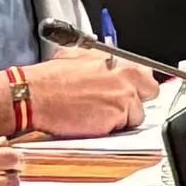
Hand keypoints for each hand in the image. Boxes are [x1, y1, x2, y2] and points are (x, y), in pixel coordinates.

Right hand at [7, 48, 156, 137]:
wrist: (35, 96)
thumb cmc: (50, 78)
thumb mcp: (80, 55)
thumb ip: (101, 61)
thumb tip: (106, 62)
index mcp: (119, 62)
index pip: (146, 73)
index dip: (137, 83)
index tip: (132, 88)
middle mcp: (126, 80)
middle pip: (150, 92)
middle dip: (138, 98)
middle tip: (121, 103)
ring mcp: (123, 101)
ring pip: (137, 114)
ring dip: (122, 117)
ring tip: (99, 114)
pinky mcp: (115, 121)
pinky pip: (122, 129)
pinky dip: (110, 129)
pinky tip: (93, 122)